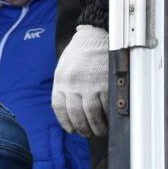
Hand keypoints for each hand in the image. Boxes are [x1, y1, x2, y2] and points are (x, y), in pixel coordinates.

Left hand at [52, 25, 108, 139]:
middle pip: (75, 114)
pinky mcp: (105, 82)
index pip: (59, 108)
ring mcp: (89, 85)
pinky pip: (106, 104)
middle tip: (88, 134)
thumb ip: (64, 86)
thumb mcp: (63, 69)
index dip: (65, 122)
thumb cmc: (78, 52)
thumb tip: (70, 107)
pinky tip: (109, 120)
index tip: (71, 129)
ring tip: (99, 131)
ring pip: (91, 113)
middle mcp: (72, 85)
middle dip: (82, 128)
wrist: (93, 34)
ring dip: (96, 126)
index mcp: (60, 82)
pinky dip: (108, 115)